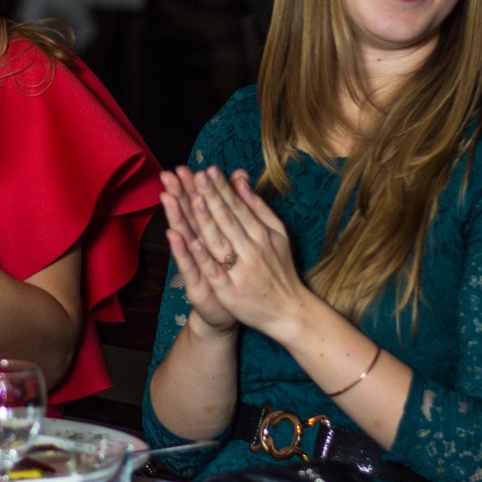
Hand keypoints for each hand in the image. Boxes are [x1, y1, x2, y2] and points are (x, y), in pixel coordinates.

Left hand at [171, 165, 310, 336]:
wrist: (290, 311)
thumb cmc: (281, 268)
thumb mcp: (277, 233)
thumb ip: (257, 206)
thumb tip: (240, 178)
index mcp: (261, 234)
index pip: (237, 207)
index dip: (222, 189)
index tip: (208, 170)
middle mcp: (251, 249)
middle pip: (227, 220)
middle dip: (211, 196)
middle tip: (195, 175)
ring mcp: (239, 271)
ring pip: (219, 241)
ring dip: (205, 220)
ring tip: (193, 199)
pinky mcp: (229, 291)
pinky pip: (215, 271)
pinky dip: (203, 256)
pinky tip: (191, 241)